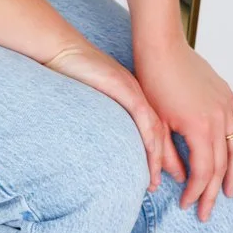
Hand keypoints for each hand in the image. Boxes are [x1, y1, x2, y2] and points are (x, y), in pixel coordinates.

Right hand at [43, 42, 182, 193]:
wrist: (63, 48)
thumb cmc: (72, 73)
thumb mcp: (94, 98)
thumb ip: (104, 115)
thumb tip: (103, 142)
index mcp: (133, 94)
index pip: (154, 128)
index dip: (161, 153)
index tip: (162, 176)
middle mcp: (137, 93)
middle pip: (160, 131)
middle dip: (166, 160)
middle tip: (169, 184)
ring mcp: (132, 89)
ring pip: (154, 128)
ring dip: (158, 157)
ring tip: (155, 182)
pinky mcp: (123, 88)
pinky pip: (142, 116)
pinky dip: (149, 139)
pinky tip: (151, 157)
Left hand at [134, 38, 232, 220]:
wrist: (161, 46)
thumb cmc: (153, 82)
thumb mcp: (156, 124)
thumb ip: (168, 155)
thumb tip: (178, 179)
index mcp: (201, 129)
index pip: (204, 173)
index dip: (196, 192)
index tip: (186, 206)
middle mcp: (219, 119)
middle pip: (221, 165)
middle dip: (213, 192)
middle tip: (206, 212)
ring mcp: (225, 105)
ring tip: (230, 191)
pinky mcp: (225, 93)